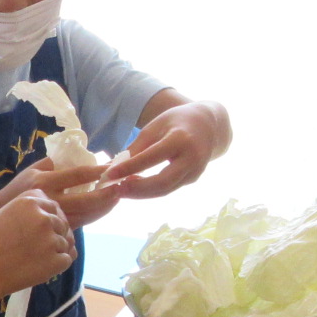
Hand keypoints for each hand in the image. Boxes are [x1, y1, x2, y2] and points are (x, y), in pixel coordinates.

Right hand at [0, 188, 75, 301]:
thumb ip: (26, 213)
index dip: (50, 217)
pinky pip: (67, 259)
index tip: (41, 228)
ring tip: (34, 260)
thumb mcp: (2, 214)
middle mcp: (43, 217)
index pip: (53, 205)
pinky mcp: (56, 261)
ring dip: (55, 250)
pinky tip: (40, 268)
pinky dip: (57, 265)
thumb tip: (48, 220)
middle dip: (54, 234)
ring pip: (66, 242)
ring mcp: (52, 239)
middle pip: (62, 223)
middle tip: (38, 248)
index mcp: (29, 201)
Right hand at [29, 160, 121, 227]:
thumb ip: (56, 163)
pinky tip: (103, 208)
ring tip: (117, 197)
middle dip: (107, 194)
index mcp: (44, 182)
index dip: (98, 171)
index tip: (112, 166)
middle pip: (86, 199)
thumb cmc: (17, 190)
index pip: (77, 175)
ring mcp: (53, 219)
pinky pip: (81, 224)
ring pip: (87, 215)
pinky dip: (94, 216)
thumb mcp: (32, 170)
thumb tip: (83, 156)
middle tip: (121, 187)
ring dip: (105, 207)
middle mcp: (50, 201)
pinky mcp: (55, 231)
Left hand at [102, 101, 227, 198]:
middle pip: (163, 182)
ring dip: (141, 193)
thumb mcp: (154, 127)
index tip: (108, 174)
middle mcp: (192, 158)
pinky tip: (134, 188)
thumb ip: (136, 148)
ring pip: (166, 190)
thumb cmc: (175, 122)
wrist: (208, 125)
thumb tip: (110, 168)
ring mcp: (195, 171)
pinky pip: (169, 188)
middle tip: (115, 189)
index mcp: (181, 139)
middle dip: (137, 189)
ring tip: (121, 190)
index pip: (152, 157)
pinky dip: (150, 191)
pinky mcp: (193, 179)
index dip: (129, 168)